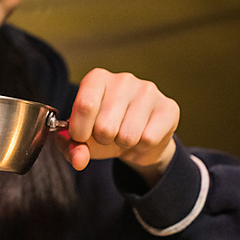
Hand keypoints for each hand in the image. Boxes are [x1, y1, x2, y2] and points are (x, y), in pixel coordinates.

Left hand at [61, 68, 178, 184]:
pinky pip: (148, 139)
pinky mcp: (168, 107)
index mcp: (97, 78)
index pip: (85, 106)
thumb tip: (79, 160)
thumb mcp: (81, 139)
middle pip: (105, 126)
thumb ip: (71, 148)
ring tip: (125, 135)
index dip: (80, 132)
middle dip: (103, 140)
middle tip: (109, 134)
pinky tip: (142, 136)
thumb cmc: (105, 132)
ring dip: (123, 144)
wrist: (139, 139)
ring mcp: (148, 91)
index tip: (82, 136)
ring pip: (127, 135)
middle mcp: (123, 79)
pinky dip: (142, 146)